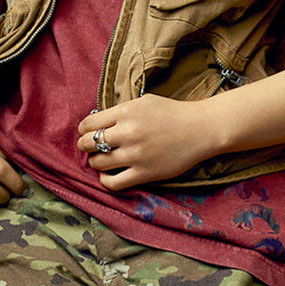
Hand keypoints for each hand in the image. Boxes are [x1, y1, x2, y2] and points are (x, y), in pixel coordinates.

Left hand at [75, 93, 228, 190]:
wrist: (201, 129)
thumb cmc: (173, 113)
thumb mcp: (143, 102)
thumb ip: (120, 111)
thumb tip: (97, 123)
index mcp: (126, 112)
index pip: (88, 124)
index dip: (83, 130)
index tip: (87, 133)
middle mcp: (128, 133)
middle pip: (88, 144)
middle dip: (85, 146)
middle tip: (90, 148)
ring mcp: (136, 154)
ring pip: (98, 163)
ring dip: (95, 162)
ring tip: (101, 160)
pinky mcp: (145, 173)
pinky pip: (113, 183)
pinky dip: (105, 180)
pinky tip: (108, 174)